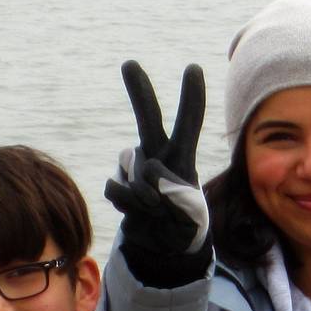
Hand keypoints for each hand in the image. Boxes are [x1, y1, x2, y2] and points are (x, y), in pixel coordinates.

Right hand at [105, 61, 208, 257]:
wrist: (161, 247)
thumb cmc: (184, 226)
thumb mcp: (191, 216)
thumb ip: (175, 195)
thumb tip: (148, 175)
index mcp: (181, 157)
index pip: (189, 124)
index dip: (191, 98)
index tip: (192, 68)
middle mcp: (157, 155)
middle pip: (149, 119)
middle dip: (139, 91)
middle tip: (129, 63)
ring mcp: (136, 169)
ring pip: (135, 168)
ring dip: (147, 196)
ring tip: (158, 212)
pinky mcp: (119, 185)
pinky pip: (118, 190)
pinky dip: (129, 205)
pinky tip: (139, 213)